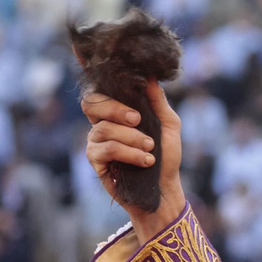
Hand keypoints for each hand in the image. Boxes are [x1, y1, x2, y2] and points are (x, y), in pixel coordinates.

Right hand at [82, 78, 184, 242]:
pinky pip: (107, 149)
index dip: (102, 85)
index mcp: (116, 113)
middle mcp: (102, 124)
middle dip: (116, 109)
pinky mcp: (96, 161)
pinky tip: (145, 160)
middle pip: (91, 104)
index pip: (99, 92)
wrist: (165, 186)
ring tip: (150, 148)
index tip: (117, 86)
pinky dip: (130, 153)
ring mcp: (96, 142)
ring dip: (132, 138)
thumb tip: (150, 75)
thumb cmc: (166, 156)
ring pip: (103, 129)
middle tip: (138, 120)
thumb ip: (158, 101)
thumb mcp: (169, 125)